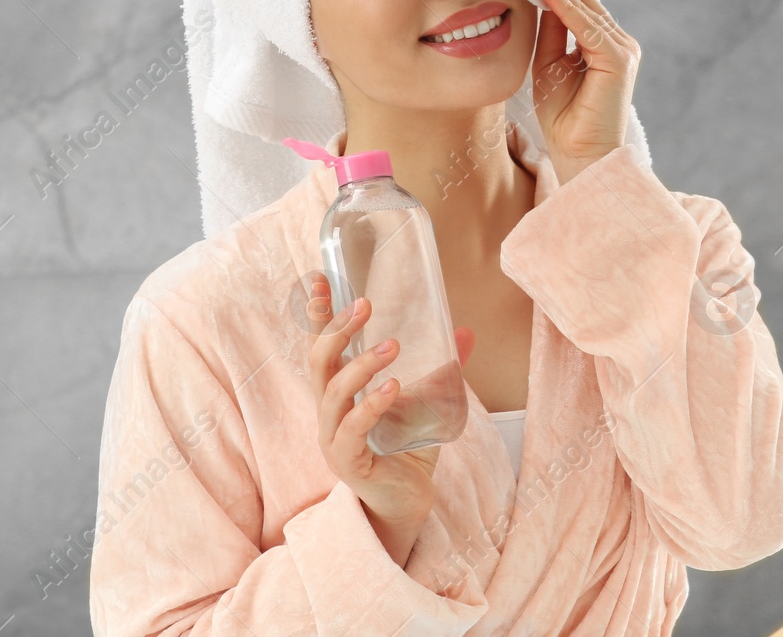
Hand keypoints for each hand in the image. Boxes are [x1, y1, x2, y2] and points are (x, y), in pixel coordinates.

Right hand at [304, 272, 475, 566]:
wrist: (407, 504)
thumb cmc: (407, 451)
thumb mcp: (427, 402)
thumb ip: (442, 370)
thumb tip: (465, 331)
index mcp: (340, 393)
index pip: (322, 345)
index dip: (318, 314)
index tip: (321, 279)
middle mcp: (329, 411)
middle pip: (318, 362)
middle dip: (336, 329)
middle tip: (365, 305)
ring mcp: (333, 437)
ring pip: (333, 392)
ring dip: (362, 364)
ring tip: (393, 346)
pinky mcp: (348, 461)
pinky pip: (353, 429)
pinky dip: (372, 405)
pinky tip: (394, 387)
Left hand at [525, 0, 640, 184]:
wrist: (581, 158)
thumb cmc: (565, 120)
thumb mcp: (548, 68)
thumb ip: (551, 34)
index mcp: (601, 43)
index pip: (578, 1)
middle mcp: (616, 42)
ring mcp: (620, 49)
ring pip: (584, 6)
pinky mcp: (617, 60)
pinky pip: (585, 27)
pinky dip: (564, 5)